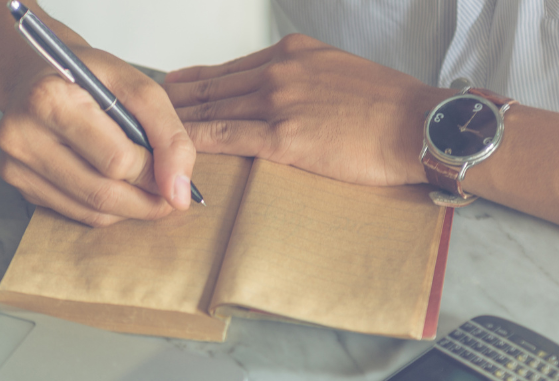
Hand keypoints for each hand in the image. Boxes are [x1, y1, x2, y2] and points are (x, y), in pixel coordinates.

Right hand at [0, 38, 196, 226]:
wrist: (39, 76)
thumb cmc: (88, 78)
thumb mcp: (137, 88)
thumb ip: (168, 135)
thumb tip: (179, 193)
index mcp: (49, 100)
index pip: (118, 160)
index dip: (154, 169)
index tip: (169, 166)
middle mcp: (22, 136)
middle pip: (104, 193)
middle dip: (147, 198)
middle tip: (168, 191)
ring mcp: (16, 166)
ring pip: (93, 212)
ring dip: (130, 207)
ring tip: (144, 185)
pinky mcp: (21, 186)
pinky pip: (78, 214)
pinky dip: (107, 208)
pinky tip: (114, 184)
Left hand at [164, 34, 449, 186]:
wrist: (420, 125)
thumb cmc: (389, 107)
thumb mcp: (340, 72)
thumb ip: (304, 79)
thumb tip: (282, 95)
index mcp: (292, 53)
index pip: (228, 69)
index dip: (193, 82)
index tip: (169, 89)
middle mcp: (279, 70)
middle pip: (210, 86)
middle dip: (171, 101)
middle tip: (139, 111)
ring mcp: (278, 101)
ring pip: (209, 109)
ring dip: (172, 122)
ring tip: (144, 133)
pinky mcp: (283, 137)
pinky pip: (224, 136)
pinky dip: (193, 142)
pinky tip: (172, 149)